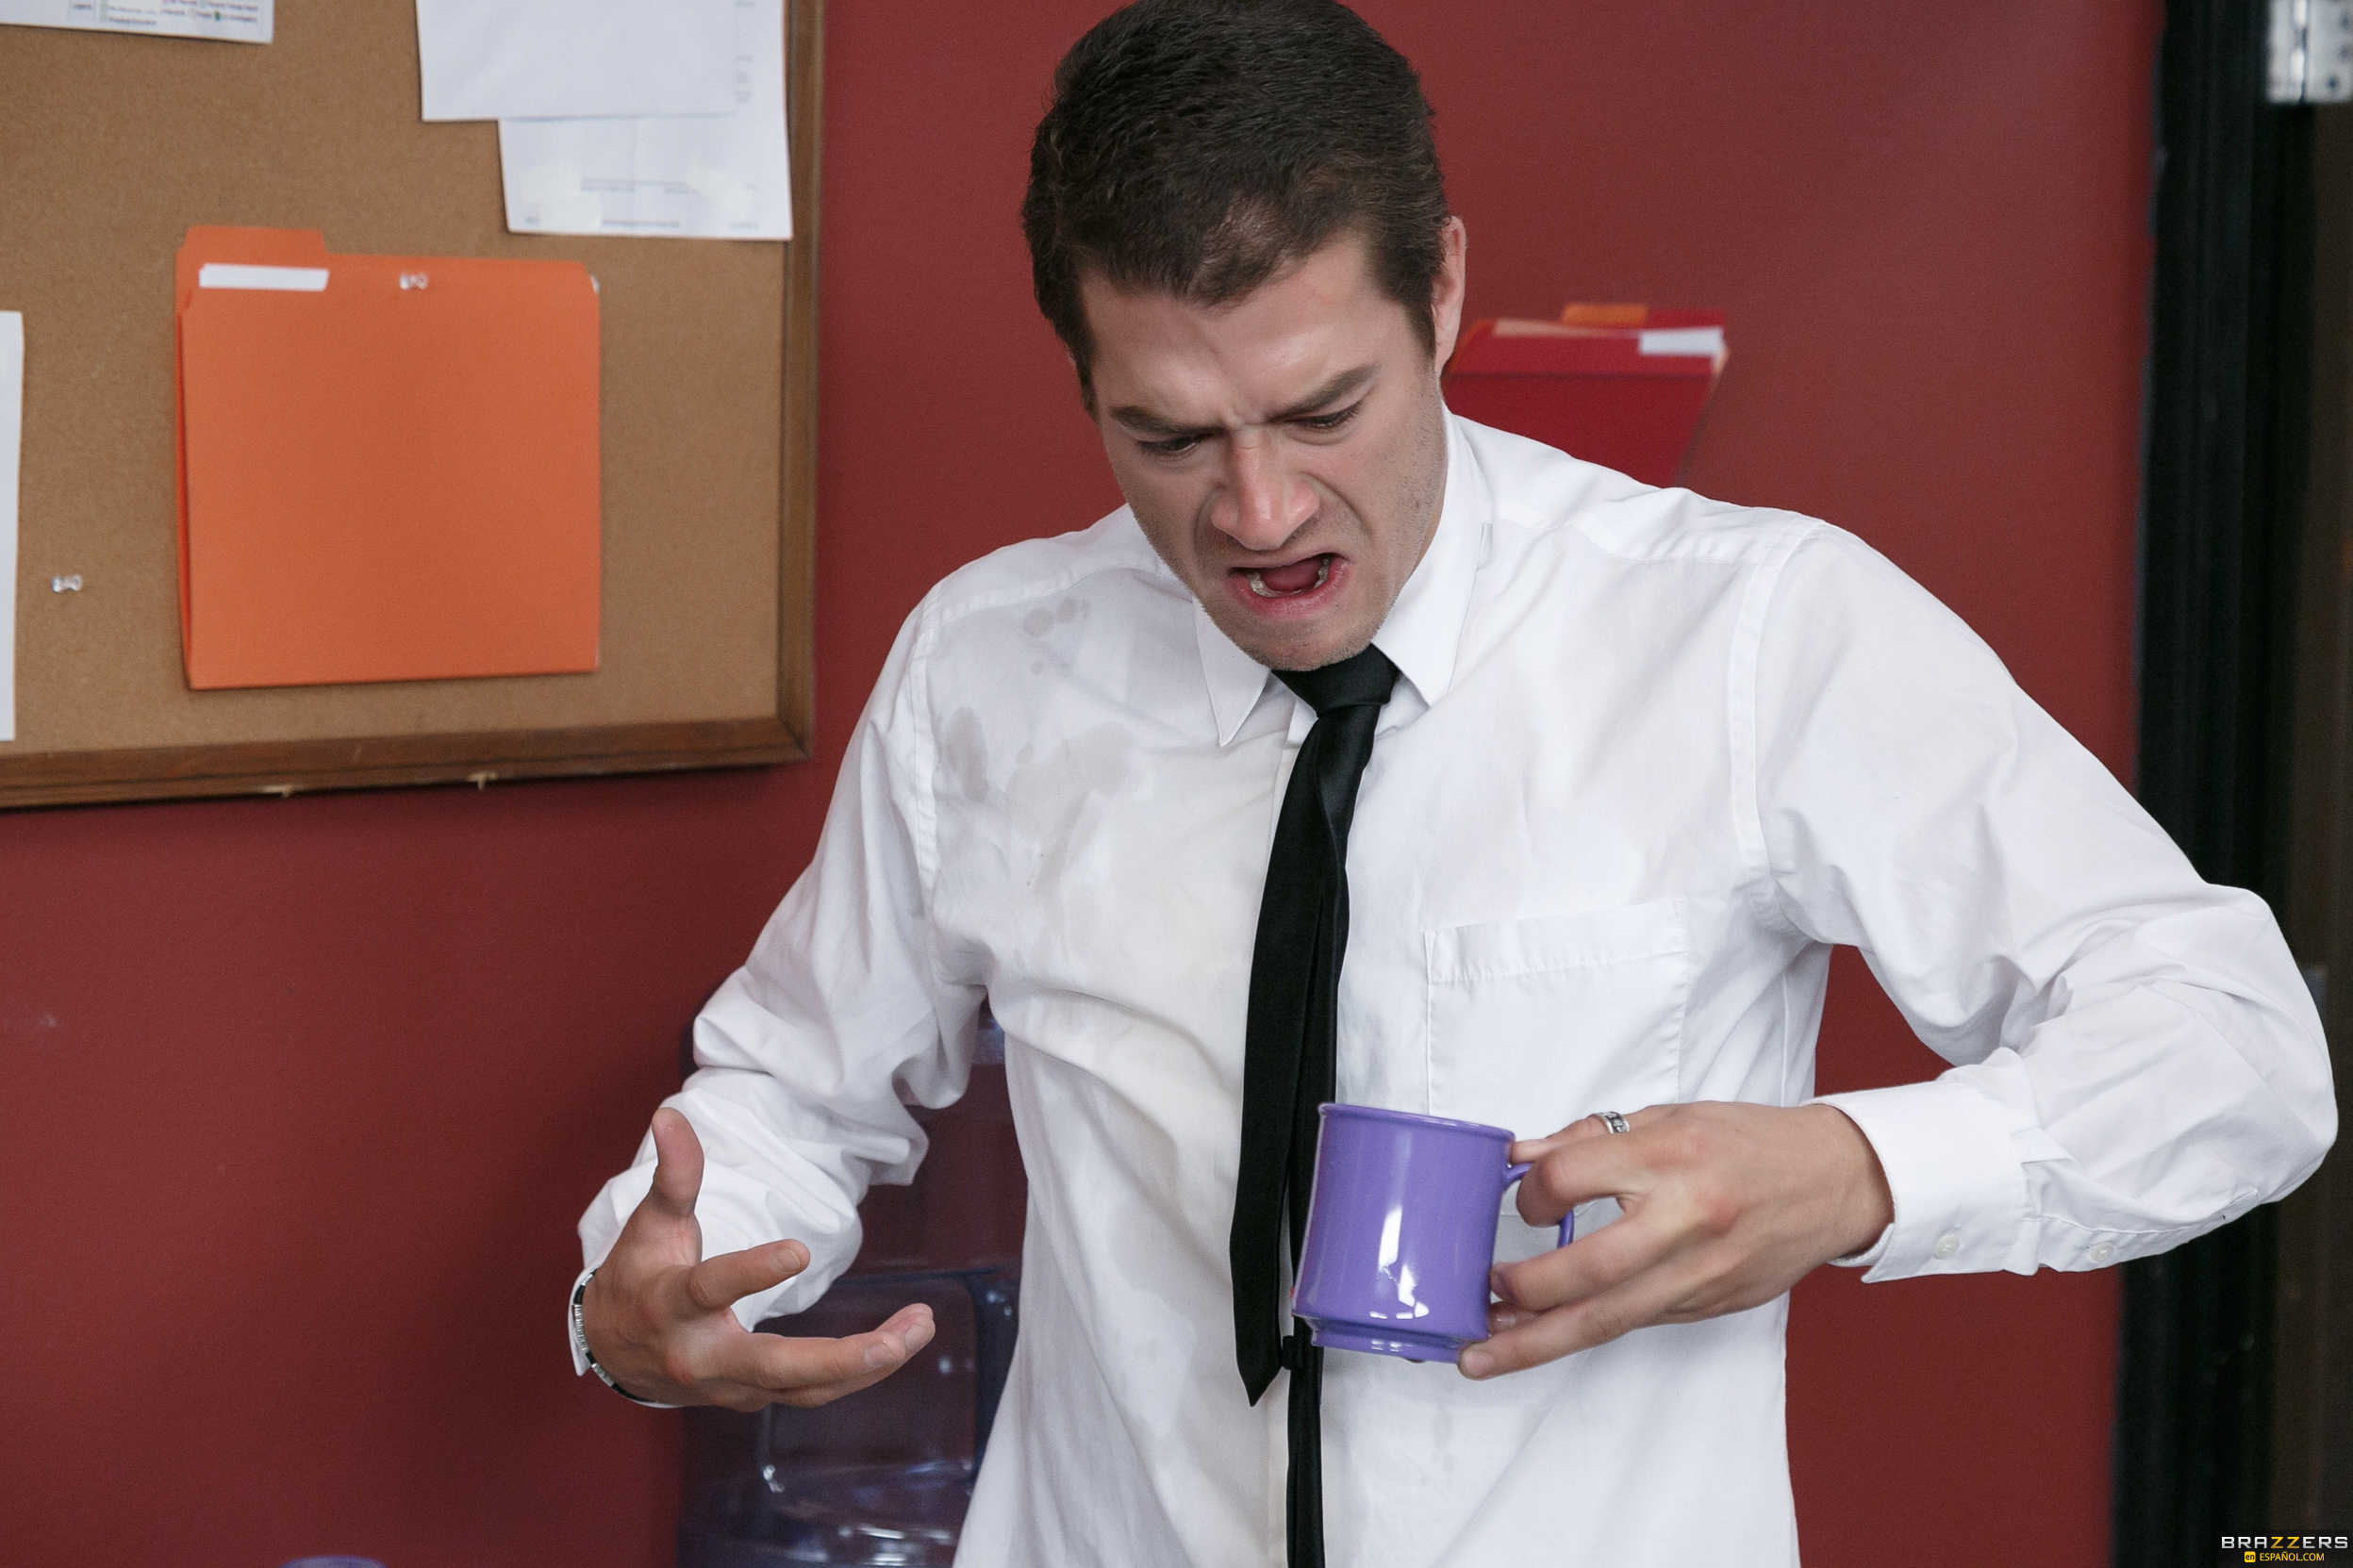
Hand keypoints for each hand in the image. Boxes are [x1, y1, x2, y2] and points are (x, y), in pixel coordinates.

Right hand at [580, 1107, 935, 1411]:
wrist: (612, 1353)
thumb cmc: (637, 1277)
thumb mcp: (650, 1224)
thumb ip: (672, 1174)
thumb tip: (669, 1113)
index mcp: (671, 1307)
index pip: (711, 1290)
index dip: (752, 1273)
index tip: (799, 1251)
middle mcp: (702, 1357)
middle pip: (776, 1368)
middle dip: (842, 1359)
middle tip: (898, 1340)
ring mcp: (730, 1386)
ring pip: (806, 1389)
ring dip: (868, 1365)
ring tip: (920, 1327)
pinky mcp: (752, 1396)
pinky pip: (811, 1391)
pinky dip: (856, 1373)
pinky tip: (898, 1345)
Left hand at [1459, 1101, 1891, 1379]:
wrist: (1834, 1180)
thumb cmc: (1750, 1143)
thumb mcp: (1669, 1117)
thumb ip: (1592, 1140)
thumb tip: (1521, 1159)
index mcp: (1671, 1156)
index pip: (1570, 1180)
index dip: (1533, 1194)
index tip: (1526, 1199)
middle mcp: (1686, 1218)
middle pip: (1587, 1272)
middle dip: (1524, 1293)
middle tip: (1480, 1299)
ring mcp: (1701, 1272)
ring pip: (1608, 1319)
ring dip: (1538, 1341)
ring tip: (1484, 1354)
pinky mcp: (1711, 1304)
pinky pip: (1638, 1322)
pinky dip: (1589, 1331)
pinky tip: (1549, 1337)